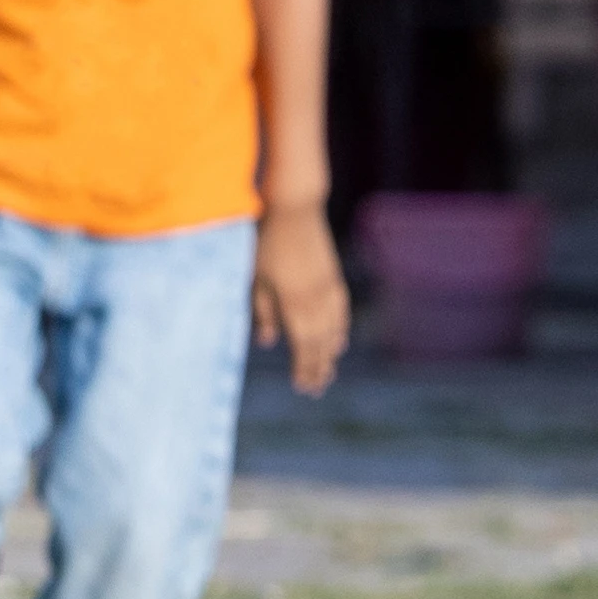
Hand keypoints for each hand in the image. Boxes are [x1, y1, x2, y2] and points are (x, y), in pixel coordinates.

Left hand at [255, 204, 352, 396]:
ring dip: (330, 354)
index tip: (302, 387)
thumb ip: (263, 312)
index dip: (303, 369)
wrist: (295, 208)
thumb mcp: (257, 278)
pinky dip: (340, 331)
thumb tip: (268, 342)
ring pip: (333, 332)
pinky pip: (340, 314)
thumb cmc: (267, 242)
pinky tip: (339, 341)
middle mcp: (316, 302)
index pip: (302, 347)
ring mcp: (329, 290)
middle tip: (316, 390)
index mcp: (294, 305)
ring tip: (328, 372)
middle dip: (318, 369)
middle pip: (320, 345)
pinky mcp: (334, 278)